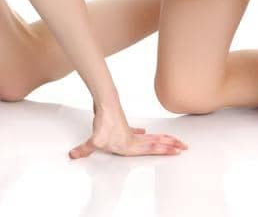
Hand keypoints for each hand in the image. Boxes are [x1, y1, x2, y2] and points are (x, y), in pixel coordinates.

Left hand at [68, 111, 186, 158]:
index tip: (176, 151)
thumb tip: (73, 155)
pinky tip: (144, 133)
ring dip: (163, 139)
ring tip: (173, 140)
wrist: (106, 104)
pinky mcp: (125, 127)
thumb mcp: (93, 141)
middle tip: (184, 146)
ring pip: (152, 137)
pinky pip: (139, 134)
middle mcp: (133, 140)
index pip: (152, 149)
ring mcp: (131, 133)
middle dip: (171, 145)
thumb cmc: (104, 122)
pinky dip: (143, 134)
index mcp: (130, 146)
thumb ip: (84, 150)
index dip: (164, 150)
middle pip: (157, 143)